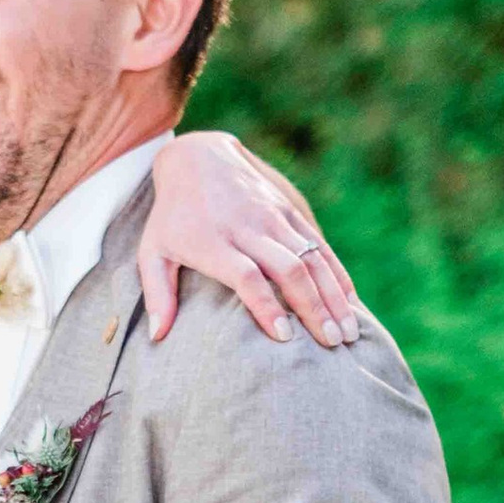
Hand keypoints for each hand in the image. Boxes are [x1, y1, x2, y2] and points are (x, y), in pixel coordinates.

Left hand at [139, 135, 359, 348]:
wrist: (198, 158)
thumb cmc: (172, 216)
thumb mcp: (152, 251)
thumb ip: (157, 294)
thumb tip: (157, 337)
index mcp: (214, 242)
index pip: (248, 276)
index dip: (267, 306)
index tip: (284, 337)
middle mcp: (248, 227)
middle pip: (289, 269)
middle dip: (314, 308)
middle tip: (330, 344)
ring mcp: (273, 217)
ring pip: (312, 258)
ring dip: (333, 296)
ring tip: (349, 332)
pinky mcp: (289, 211)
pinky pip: (319, 245)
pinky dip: (337, 274)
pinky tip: (351, 302)